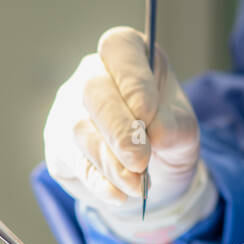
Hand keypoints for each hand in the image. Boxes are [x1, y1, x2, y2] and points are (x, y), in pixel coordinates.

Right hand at [44, 27, 209, 243]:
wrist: (154, 175)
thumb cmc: (169, 137)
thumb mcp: (185, 130)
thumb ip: (174, 126)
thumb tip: (154, 132)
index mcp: (129, 56)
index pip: (119, 49)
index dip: (132, 79)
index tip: (148, 112)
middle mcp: (92, 75)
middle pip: (93, 90)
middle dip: (118, 128)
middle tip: (141, 160)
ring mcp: (68, 109)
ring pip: (80, 130)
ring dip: (112, 162)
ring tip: (140, 185)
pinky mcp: (58, 146)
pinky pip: (74, 162)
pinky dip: (99, 181)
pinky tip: (120, 195)